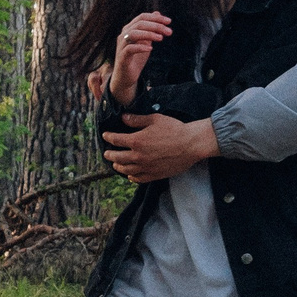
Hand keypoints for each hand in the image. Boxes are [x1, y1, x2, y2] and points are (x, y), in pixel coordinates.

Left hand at [102, 112, 219, 183]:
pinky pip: (139, 178)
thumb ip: (137, 120)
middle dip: (109, 155)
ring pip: (126, 170)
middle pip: (117, 157)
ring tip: (115, 165)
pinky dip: (132, 177)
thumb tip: (123, 118)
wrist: (191, 145)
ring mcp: (146, 167)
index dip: (108, 137)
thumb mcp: (155, 119)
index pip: (116, 140)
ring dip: (118, 167)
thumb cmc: (175, 129)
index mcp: (137, 141)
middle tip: (106, 153)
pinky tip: (130, 176)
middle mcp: (138, 156)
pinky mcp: (154, 175)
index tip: (105, 136)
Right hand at [108, 12, 171, 102]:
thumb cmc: (136, 58)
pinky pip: (130, 49)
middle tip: (169, 31)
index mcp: (129, 29)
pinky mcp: (122, 57)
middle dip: (156, 26)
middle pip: (139, 24)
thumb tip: (157, 13)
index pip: (142, 17)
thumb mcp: (146, 41)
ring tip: (161, 38)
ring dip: (149, 34)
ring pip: (133, 34)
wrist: (126, 77)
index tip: (169, 21)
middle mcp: (124, 35)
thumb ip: (150, 28)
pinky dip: (141, 47)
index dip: (155, 18)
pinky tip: (150, 48)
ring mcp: (122, 46)